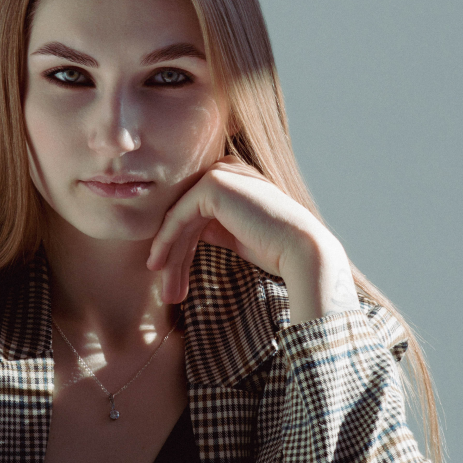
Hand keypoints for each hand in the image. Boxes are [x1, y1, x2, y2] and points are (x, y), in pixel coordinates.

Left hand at [146, 156, 358, 324]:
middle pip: (186, 216)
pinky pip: (178, 216)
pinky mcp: (213, 185)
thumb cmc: (277, 249)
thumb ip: (216, 228)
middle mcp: (228, 169)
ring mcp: (221, 173)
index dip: (182, 247)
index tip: (172, 279)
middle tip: (170, 292)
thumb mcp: (238, 236)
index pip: (196, 212)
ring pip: (180, 218)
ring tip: (168, 292)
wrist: (302, 250)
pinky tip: (159, 266)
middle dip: (174, 256)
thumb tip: (195, 234)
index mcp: (236, 179)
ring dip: (169, 256)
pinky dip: (166, 242)